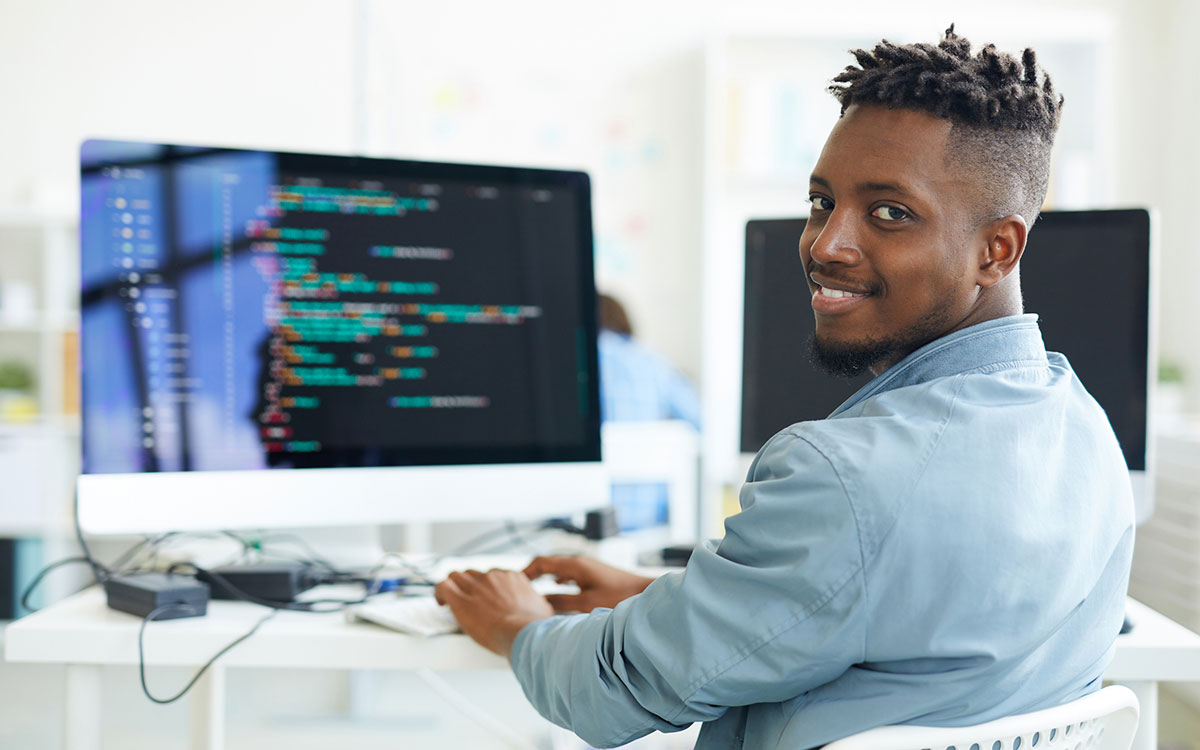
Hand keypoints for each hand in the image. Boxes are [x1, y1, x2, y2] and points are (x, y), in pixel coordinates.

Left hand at [435, 569, 554, 656]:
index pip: (493, 574)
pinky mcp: (461, 600)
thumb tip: (541, 607)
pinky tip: (440, 601)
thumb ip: (537, 603)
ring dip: (453, 586)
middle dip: (468, 585)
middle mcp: (493, 577)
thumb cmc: (532, 626)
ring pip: (456, 576)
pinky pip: (442, 586)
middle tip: (466, 597)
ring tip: (450, 599)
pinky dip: (439, 592)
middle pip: (473, 573)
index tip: (484, 595)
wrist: (523, 633)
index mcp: (512, 577)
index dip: (485, 585)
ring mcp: (476, 587)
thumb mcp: (542, 608)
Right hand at [523, 556, 654, 612]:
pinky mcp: (594, 574)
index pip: (541, 562)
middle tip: (518, 588)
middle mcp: (579, 562)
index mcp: (574, 565)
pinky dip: (557, 580)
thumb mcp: (585, 604)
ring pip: (558, 569)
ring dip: (545, 578)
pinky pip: (568, 573)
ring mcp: (587, 567)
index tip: (512, 583)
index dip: (524, 572)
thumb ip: (561, 603)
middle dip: (532, 575)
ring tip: (533, 591)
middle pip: (547, 563)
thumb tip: (540, 604)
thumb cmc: (619, 598)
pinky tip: (557, 588)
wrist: (645, 594)